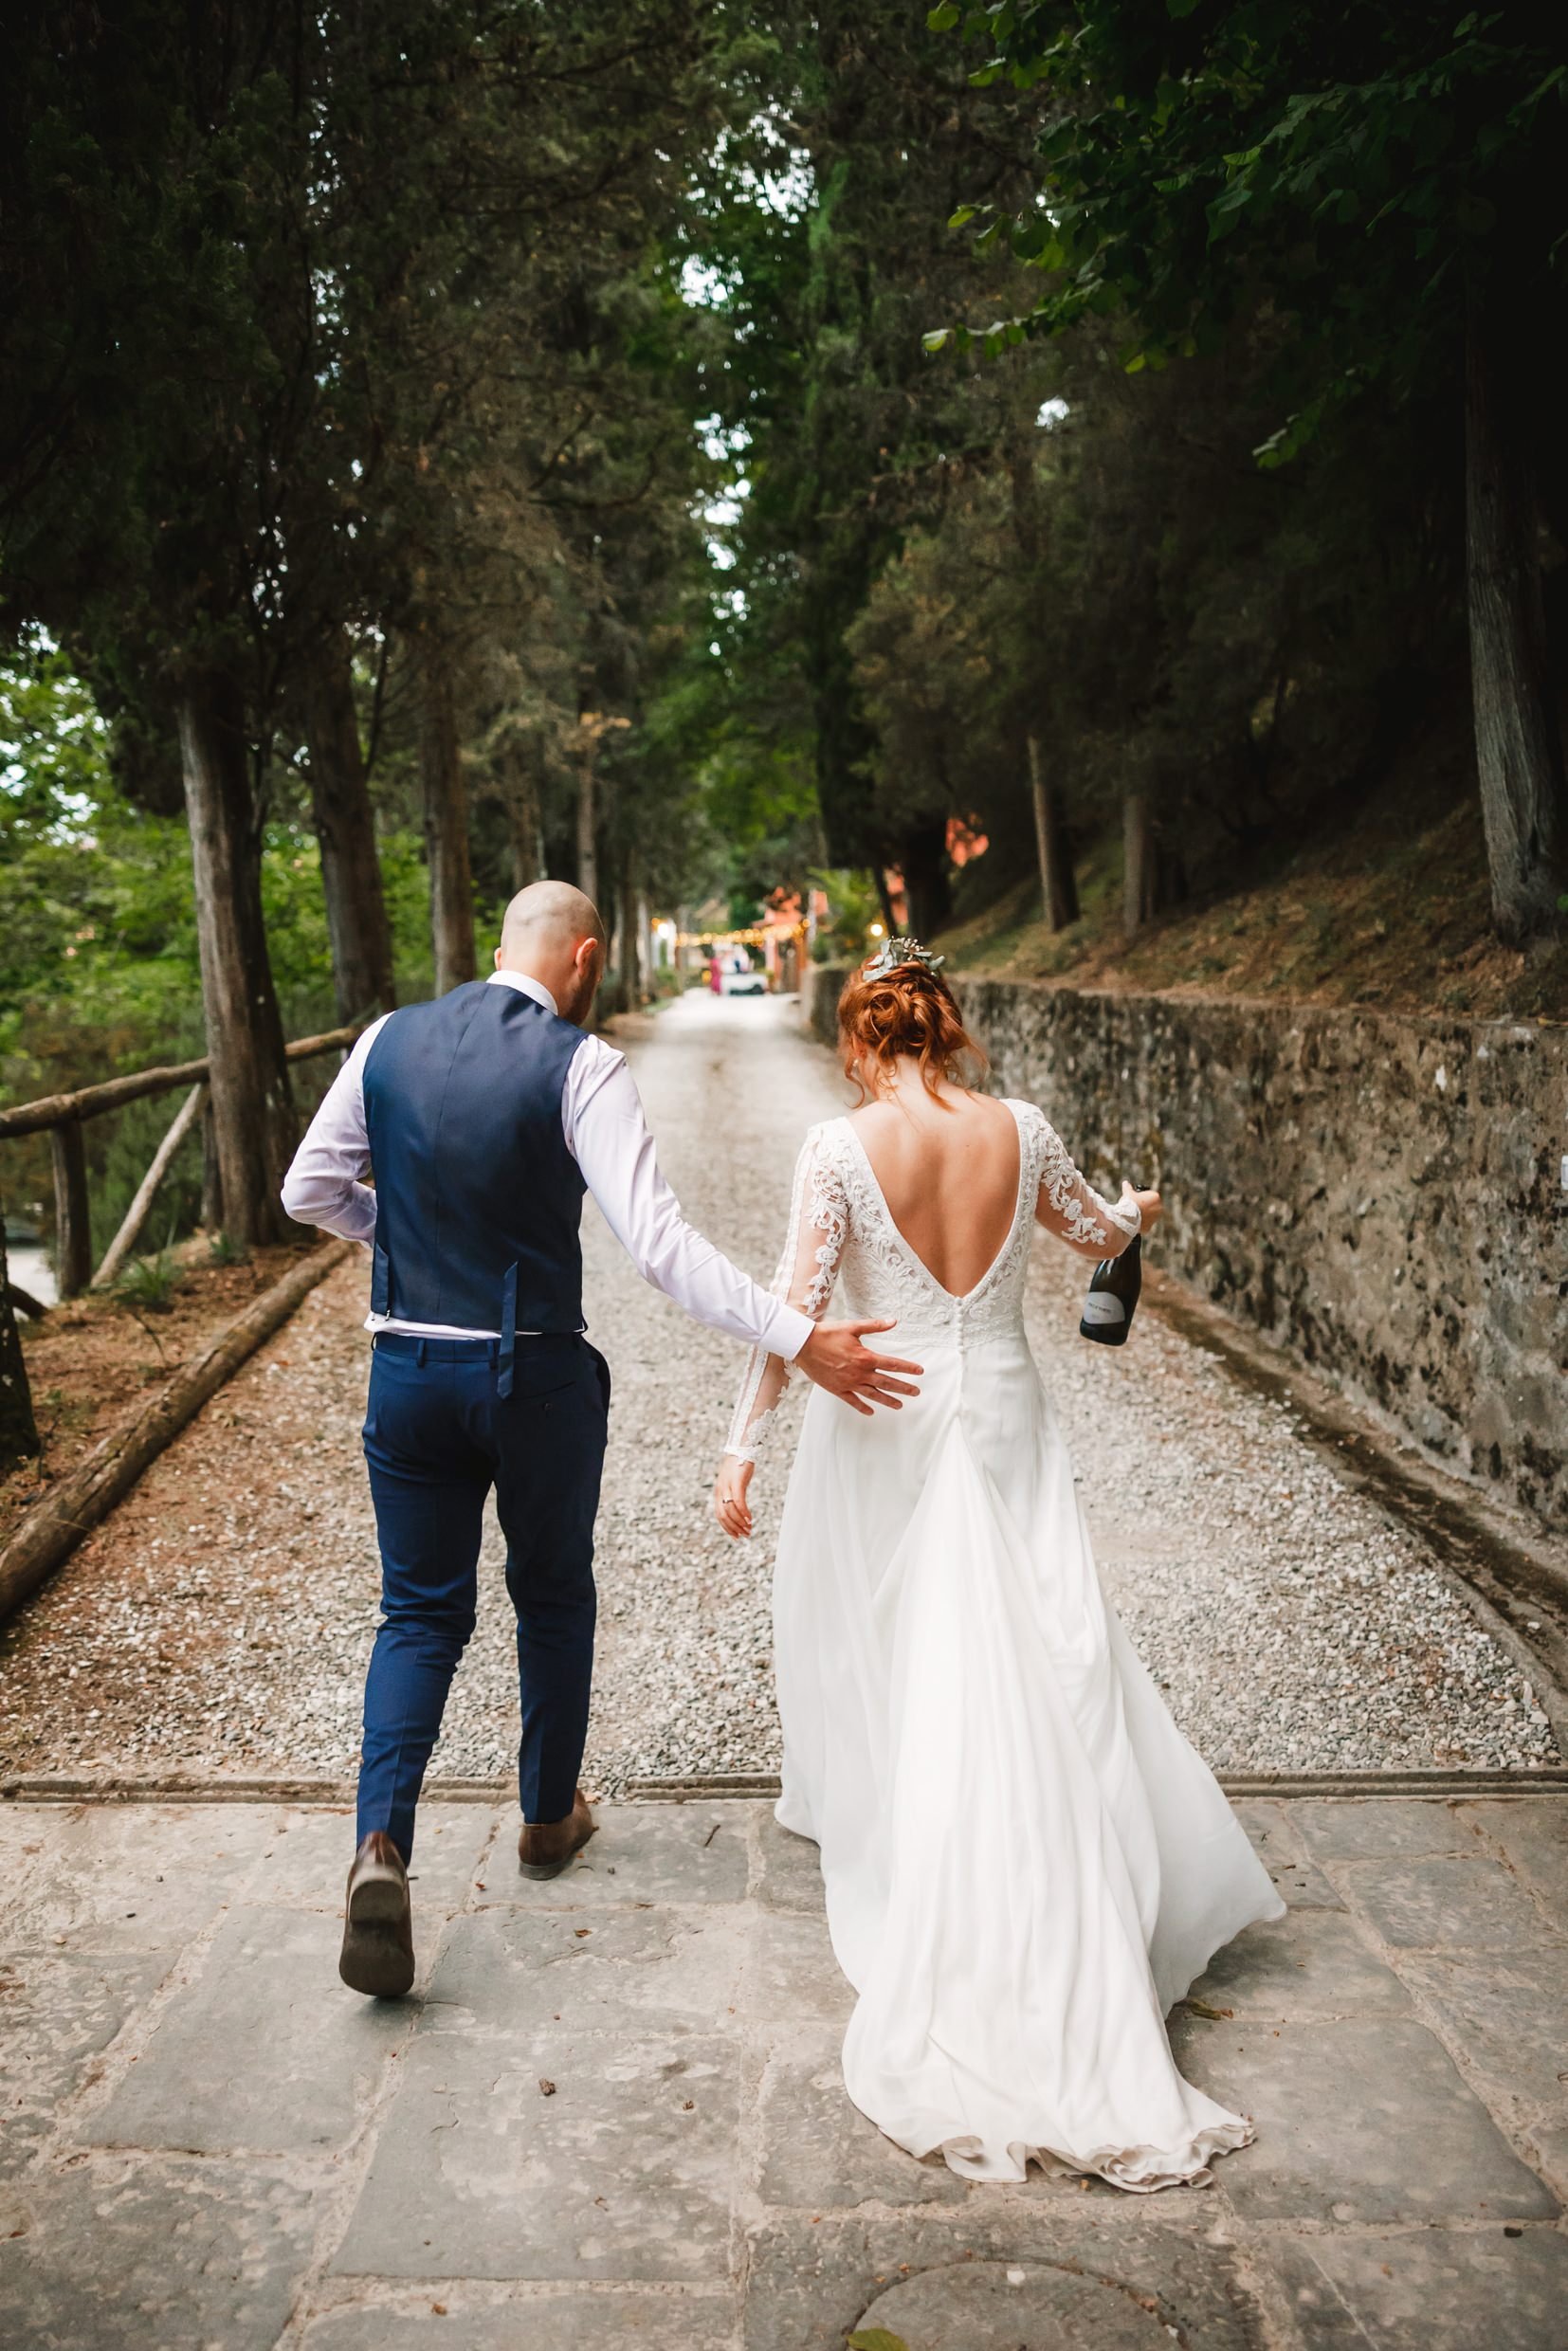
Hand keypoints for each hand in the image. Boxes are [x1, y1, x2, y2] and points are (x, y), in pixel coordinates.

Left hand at [713, 1454, 754, 1538]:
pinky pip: (739, 1501)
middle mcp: (720, 1490)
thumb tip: (739, 1505)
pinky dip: (744, 1513)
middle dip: (734, 1528)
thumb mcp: (734, 1482)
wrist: (741, 1447)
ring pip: (730, 1511)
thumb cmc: (739, 1465)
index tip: (736, 1536)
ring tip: (749, 1530)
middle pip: (724, 1516)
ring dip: (740, 1523)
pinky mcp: (737, 1482)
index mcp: (719, 1492)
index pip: (719, 1515)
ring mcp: (727, 1486)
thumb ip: (734, 1493)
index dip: (727, 1528)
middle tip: (745, 1536)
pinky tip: (750, 1519)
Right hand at [797, 1318, 922, 1415]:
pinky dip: (862, 1407)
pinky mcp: (837, 1389)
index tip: (919, 1371)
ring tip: (900, 1405)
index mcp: (865, 1357)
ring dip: (888, 1400)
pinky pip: (853, 1401)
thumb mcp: (852, 1327)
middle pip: (886, 1383)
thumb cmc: (828, 1333)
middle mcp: (859, 1373)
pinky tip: (871, 1412)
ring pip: (873, 1395)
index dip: (908, 1368)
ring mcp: (848, 1383)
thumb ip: (875, 1325)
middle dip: (903, 1388)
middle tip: (916, 1393)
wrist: (803, 1344)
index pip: (892, 1364)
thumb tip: (894, 1321)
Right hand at [1123, 1180, 1161, 1232]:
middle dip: (1145, 1207)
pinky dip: (1141, 1223)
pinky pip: (1145, 1224)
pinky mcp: (1150, 1227)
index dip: (1143, 1197)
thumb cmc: (1129, 1203)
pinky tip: (1134, 1222)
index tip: (1137, 1199)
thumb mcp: (1127, 1192)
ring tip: (1134, 1215)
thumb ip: (1128, 1187)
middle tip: (1135, 1207)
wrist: (1126, 1217)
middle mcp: (1159, 1208)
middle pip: (1152, 1206)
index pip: (1151, 1196)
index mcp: (1156, 1197)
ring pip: (1150, 1216)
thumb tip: (1125, 1183)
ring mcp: (1155, 1218)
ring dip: (1144, 1215)